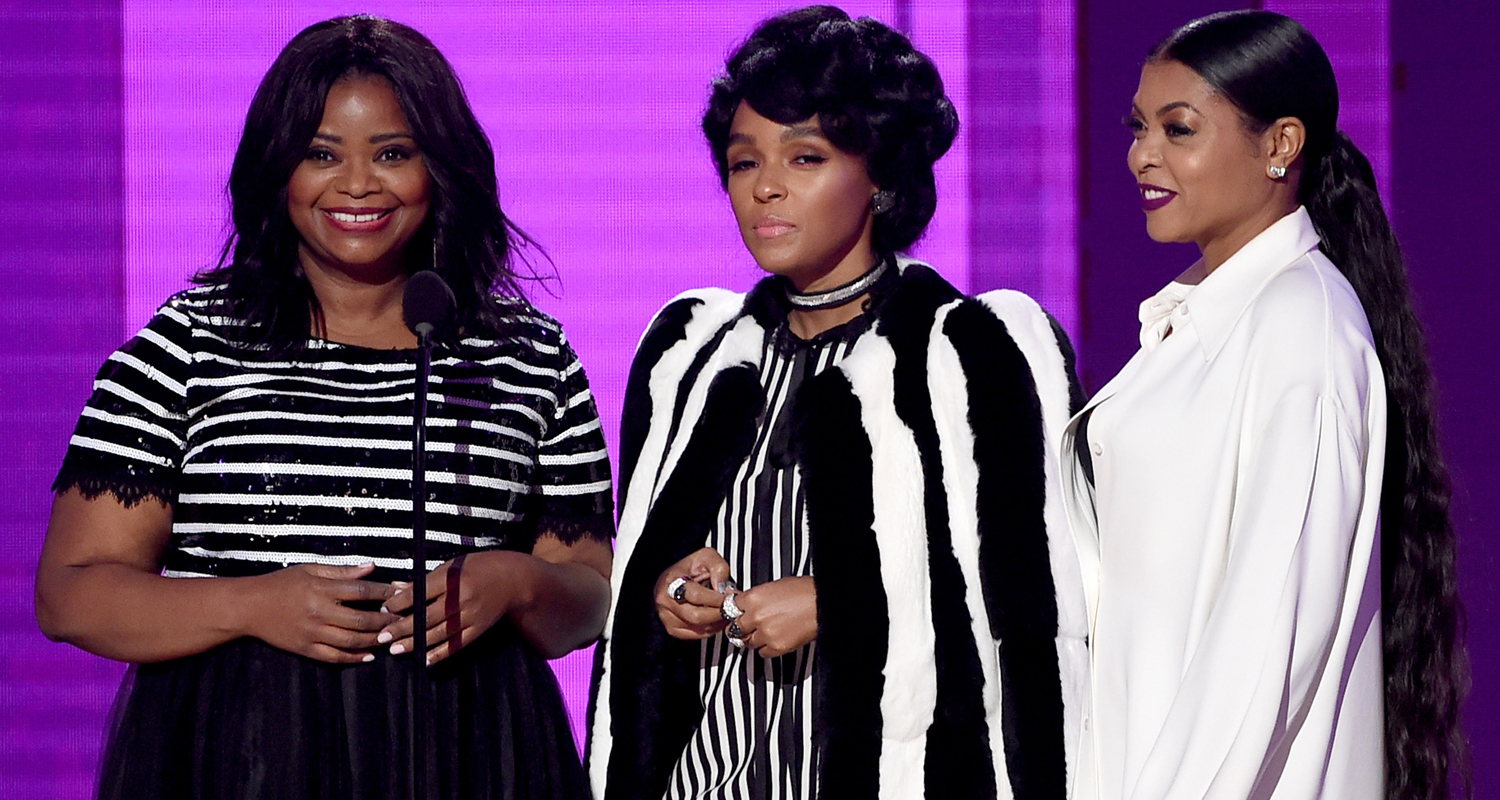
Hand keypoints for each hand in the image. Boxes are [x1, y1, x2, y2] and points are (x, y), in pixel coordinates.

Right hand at [243, 562, 397, 662]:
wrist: (249, 607)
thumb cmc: (281, 583)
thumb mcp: (310, 569)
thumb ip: (342, 571)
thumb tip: (372, 567)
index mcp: (321, 589)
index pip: (362, 591)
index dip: (385, 593)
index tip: (403, 593)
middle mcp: (319, 612)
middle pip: (361, 619)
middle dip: (385, 621)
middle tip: (402, 620)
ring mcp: (312, 633)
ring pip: (351, 640)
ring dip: (375, 640)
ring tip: (391, 637)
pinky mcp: (305, 648)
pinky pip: (334, 657)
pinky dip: (354, 657)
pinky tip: (369, 655)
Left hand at [379, 551, 521, 664]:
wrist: (514, 579)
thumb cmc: (480, 567)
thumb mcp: (452, 566)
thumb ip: (425, 580)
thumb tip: (396, 588)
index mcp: (454, 578)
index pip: (421, 592)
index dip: (400, 602)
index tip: (384, 608)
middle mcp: (463, 599)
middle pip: (427, 616)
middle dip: (402, 627)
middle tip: (382, 636)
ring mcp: (472, 616)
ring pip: (439, 633)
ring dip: (415, 643)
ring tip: (395, 649)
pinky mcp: (479, 629)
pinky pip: (457, 644)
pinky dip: (440, 653)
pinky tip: (423, 659)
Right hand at [655, 547, 733, 640]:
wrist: (677, 577)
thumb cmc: (693, 567)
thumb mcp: (707, 557)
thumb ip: (718, 569)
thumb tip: (724, 590)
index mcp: (671, 580)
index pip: (696, 596)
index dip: (716, 599)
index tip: (732, 599)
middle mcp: (664, 600)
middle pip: (696, 616)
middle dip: (719, 614)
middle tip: (734, 609)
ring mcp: (666, 616)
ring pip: (697, 628)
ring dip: (717, 623)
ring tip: (728, 614)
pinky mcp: (672, 628)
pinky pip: (695, 635)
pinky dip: (710, 630)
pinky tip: (719, 621)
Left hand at [731, 576, 816, 657]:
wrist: (824, 604)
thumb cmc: (804, 591)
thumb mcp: (774, 586)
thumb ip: (756, 597)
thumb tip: (745, 603)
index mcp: (753, 598)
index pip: (730, 609)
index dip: (735, 612)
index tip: (737, 615)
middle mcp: (756, 616)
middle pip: (735, 628)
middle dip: (740, 627)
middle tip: (747, 626)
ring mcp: (766, 633)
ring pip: (748, 642)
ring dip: (753, 638)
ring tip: (764, 632)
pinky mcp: (777, 647)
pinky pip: (762, 653)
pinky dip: (766, 648)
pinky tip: (774, 639)